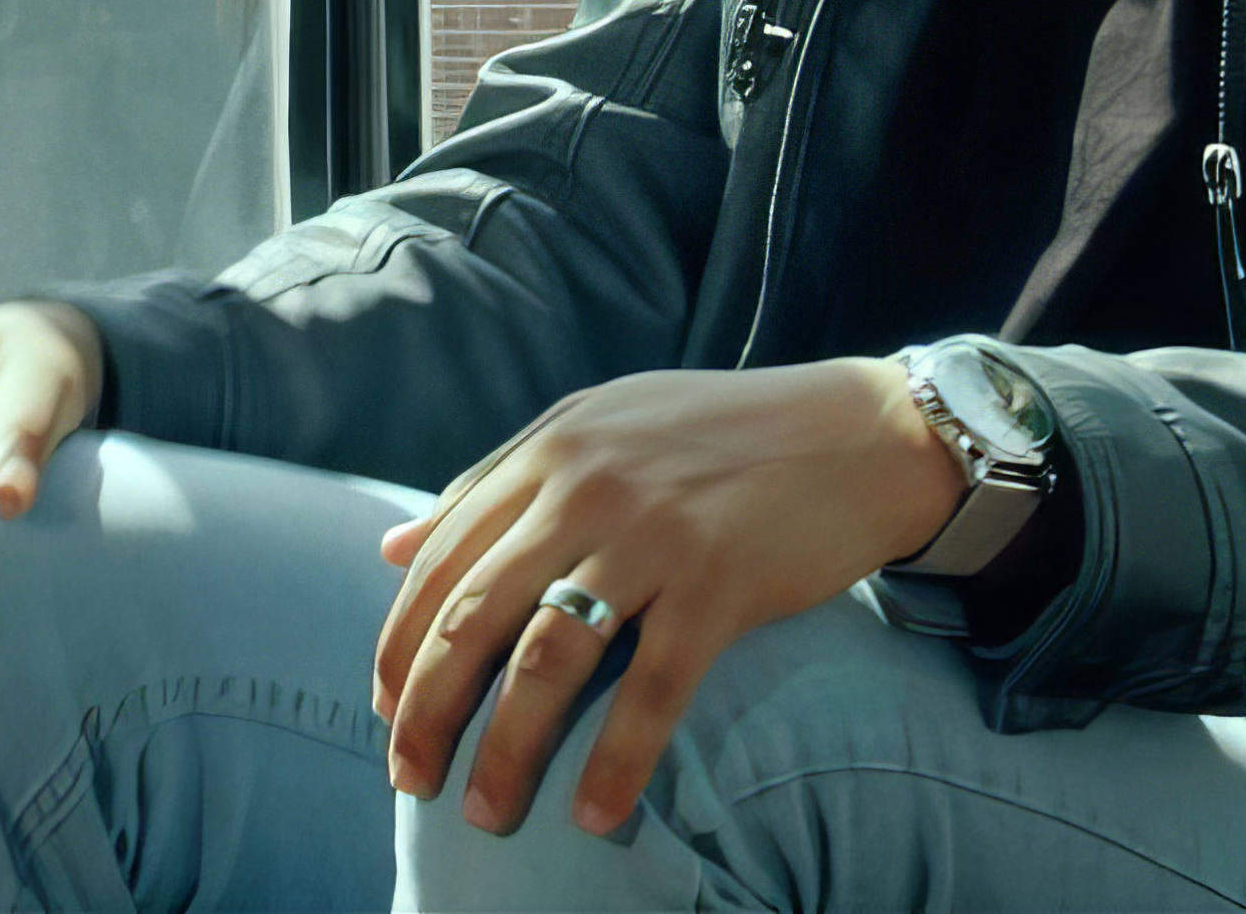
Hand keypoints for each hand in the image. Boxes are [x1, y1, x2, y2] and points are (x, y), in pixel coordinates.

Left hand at [373, 359, 966, 840]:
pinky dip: (615, 763)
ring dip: (505, 751)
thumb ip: (498, 482)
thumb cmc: (726, 434)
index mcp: (551, 449)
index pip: (442, 558)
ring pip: (545, 661)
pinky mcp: (719, 583)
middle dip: (425, 710)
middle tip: (409, 780)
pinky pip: (650, 692)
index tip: (384, 711)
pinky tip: (593, 815)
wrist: (861, 431)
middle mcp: (588, 486)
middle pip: (472, 616)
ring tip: (484, 816)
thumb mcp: (600, 429)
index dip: (399, 644)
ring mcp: (653, 534)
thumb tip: (390, 547)